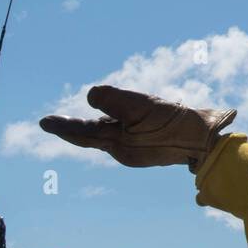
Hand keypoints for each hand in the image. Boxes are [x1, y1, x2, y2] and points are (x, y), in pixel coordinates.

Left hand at [39, 85, 235, 171]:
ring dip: (98, 126)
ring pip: (111, 134)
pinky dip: (119, 126)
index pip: (82, 132)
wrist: (205, 142)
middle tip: (55, 123)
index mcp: (117, 143)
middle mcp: (124, 151)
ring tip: (83, 123)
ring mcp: (138, 151)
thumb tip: (90, 95)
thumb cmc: (172, 123)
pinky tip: (124, 120)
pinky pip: (127, 135)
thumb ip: (112, 99)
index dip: (63, 125)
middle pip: (94, 135)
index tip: (43, 122)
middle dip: (77, 128)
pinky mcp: (151, 147)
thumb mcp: (139, 106)